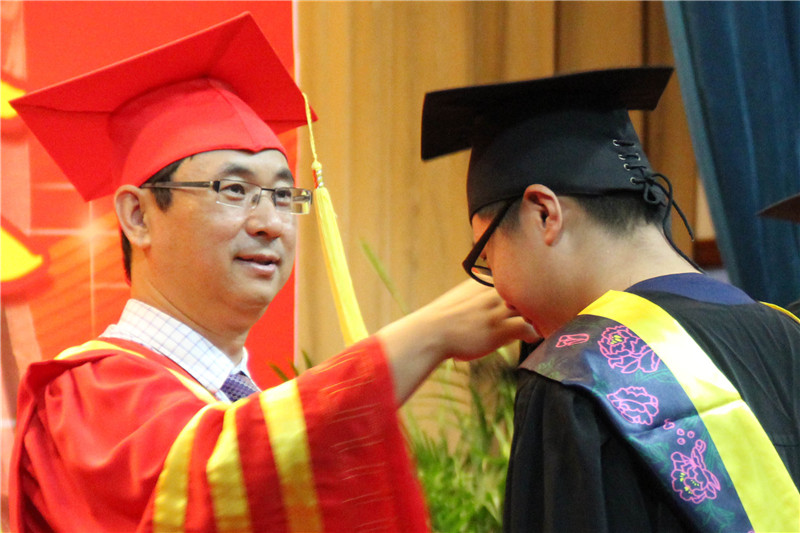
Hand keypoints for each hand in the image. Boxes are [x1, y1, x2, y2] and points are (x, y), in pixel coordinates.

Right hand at [415, 279, 538, 360]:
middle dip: (539, 301)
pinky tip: (532, 339)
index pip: (516, 277)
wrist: (430, 333)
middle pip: (529, 289)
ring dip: (540, 318)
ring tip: (542, 327)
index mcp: (485, 281)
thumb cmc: (445, 320)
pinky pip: (529, 327)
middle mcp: (493, 291)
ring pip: (532, 308)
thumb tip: (493, 303)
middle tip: (545, 314)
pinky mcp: (498, 328)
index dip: (528, 289)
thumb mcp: (462, 298)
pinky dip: (535, 334)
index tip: (534, 298)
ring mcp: (496, 309)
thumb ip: (479, 296)